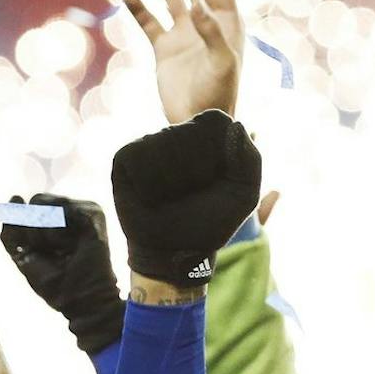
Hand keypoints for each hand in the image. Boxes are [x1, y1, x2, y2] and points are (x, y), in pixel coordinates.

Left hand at [0, 195, 124, 354]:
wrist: (78, 298)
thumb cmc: (52, 283)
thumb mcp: (21, 254)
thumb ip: (11, 228)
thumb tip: (15, 197)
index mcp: (49, 220)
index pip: (23, 208)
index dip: (21, 228)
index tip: (33, 251)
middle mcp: (65, 212)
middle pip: (34, 202)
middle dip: (33, 231)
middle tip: (52, 253)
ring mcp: (80, 210)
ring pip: (44, 203)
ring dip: (44, 233)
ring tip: (63, 250)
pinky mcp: (93, 212)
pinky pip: (61, 208)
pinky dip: (58, 232)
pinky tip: (72, 246)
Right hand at [109, 110, 260, 285]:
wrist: (175, 252)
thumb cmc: (211, 221)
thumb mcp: (243, 194)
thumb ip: (250, 159)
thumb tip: (237, 125)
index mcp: (207, 135)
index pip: (215, 121)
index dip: (220, 155)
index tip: (218, 180)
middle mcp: (177, 132)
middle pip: (188, 133)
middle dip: (197, 172)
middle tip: (191, 194)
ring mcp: (148, 143)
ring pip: (164, 145)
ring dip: (173, 182)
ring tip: (171, 197)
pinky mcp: (124, 158)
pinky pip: (140, 160)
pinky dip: (151, 186)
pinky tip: (152, 198)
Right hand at [121, 0, 243, 124]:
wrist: (196, 123)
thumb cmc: (218, 93)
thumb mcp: (222, 61)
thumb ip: (211, 31)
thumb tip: (199, 3)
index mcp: (226, 22)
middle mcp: (205, 23)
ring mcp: (183, 35)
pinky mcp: (163, 49)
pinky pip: (149, 22)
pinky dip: (138, 7)